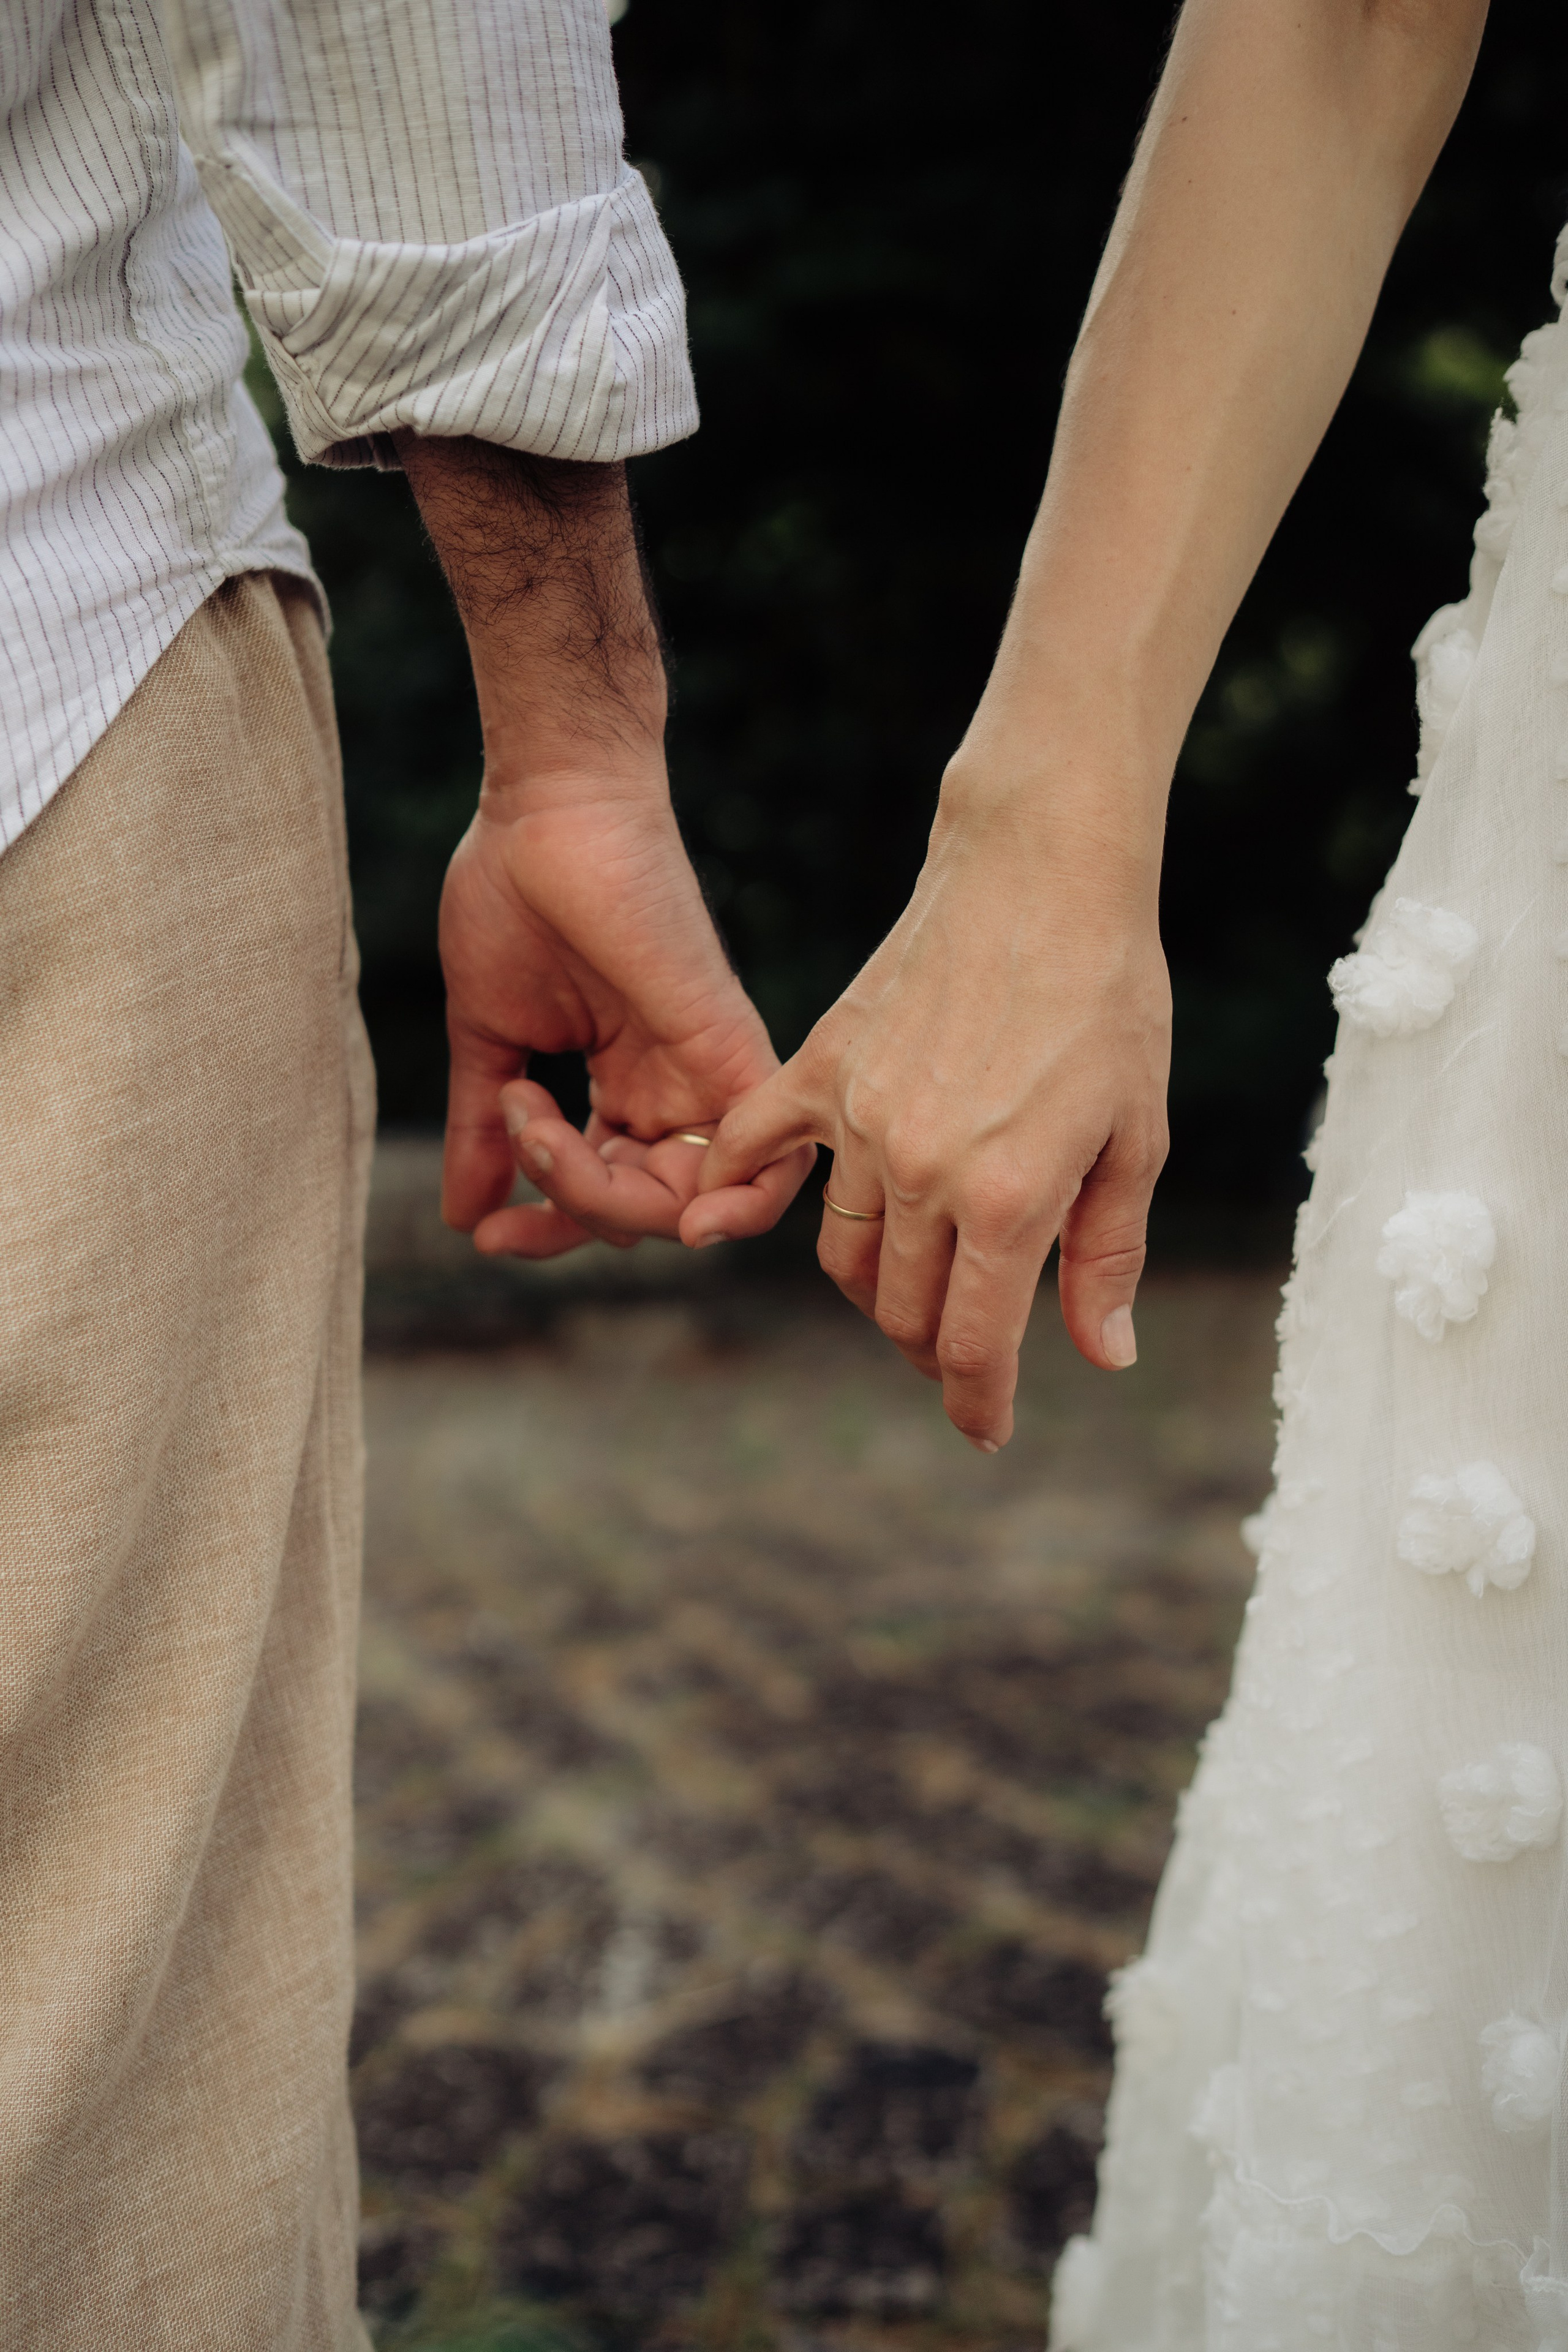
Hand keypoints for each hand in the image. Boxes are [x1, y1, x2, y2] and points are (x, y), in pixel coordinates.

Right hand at [440, 776, 814, 1253]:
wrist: (545, 806)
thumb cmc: (514, 893)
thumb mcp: (490, 1039)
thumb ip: (485, 1131)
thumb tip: (464, 1214)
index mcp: (625, 1085)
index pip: (611, 1197)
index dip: (551, 1232)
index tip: (484, 1238)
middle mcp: (673, 1088)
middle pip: (653, 1213)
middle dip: (573, 1215)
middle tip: (517, 1148)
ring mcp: (707, 1071)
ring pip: (695, 1203)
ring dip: (603, 1197)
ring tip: (536, 1122)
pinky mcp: (730, 1048)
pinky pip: (766, 1161)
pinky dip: (728, 1207)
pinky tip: (659, 1207)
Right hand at [687, 798, 1170, 1448]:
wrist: (1043, 875)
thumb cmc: (1110, 1003)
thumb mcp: (1138, 1138)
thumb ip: (1107, 1255)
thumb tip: (1101, 1356)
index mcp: (1008, 1198)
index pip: (971, 1343)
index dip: (976, 1401)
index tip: (984, 1428)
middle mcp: (923, 1170)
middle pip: (902, 1310)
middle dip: (934, 1348)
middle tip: (964, 1347)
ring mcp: (860, 1120)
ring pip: (843, 1254)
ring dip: (875, 1290)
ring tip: (914, 1286)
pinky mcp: (821, 1068)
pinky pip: (754, 1151)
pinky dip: (739, 1196)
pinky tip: (728, 1224)